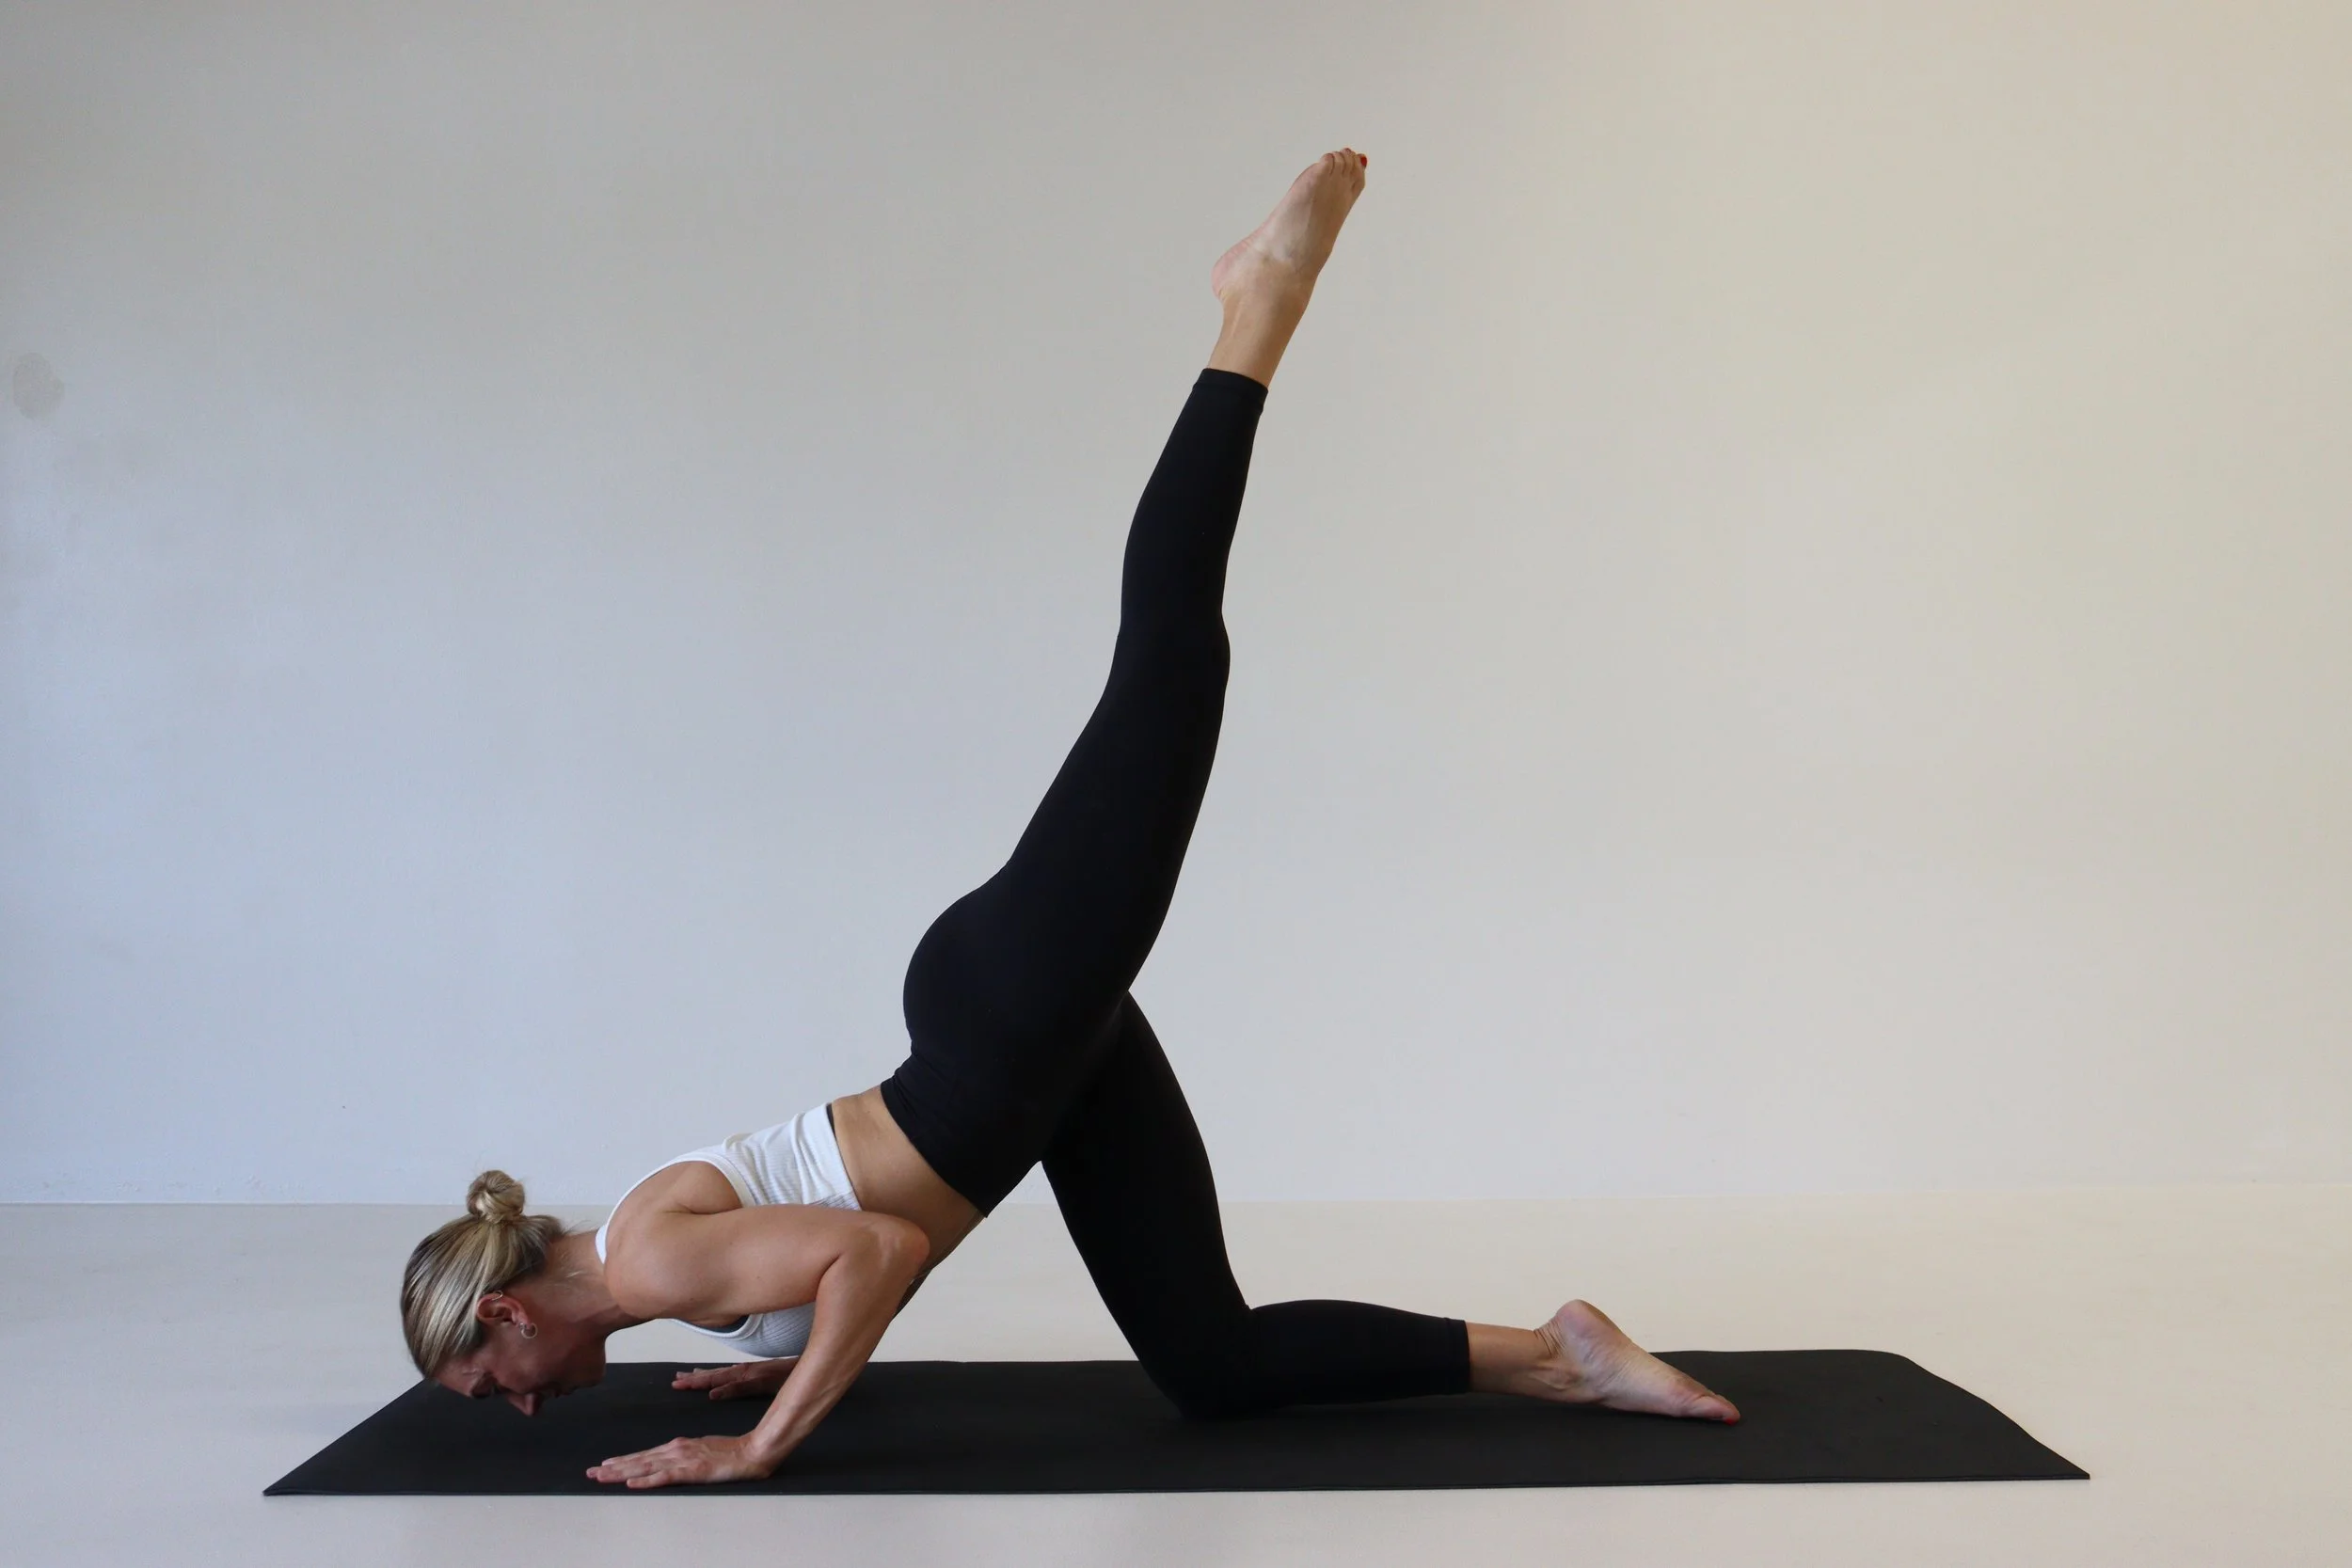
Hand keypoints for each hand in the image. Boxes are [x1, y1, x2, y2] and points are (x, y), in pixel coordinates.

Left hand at [587, 1433, 777, 1488]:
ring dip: (621, 1472)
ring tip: (602, 1476)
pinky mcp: (691, 1471)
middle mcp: (676, 1450)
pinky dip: (645, 1480)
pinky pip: (663, 1477)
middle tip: (591, 1473)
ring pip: (645, 1466)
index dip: (622, 1461)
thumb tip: (669, 1462)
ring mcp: (682, 1460)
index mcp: (678, 1446)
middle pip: (638, 1460)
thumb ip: (685, 1455)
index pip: (644, 1455)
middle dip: (613, 1467)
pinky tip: (631, 1483)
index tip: (604, 1465)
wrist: (752, 1451)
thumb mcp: (703, 1450)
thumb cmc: (731, 1453)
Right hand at [672, 1358, 798, 1400]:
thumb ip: (739, 1388)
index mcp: (742, 1374)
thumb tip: (713, 1394)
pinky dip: (717, 1373)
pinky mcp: (754, 1371)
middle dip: (694, 1379)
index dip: (696, 1383)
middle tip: (675, 1381)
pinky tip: (713, 1376)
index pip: (713, 1379)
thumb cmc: (787, 1378)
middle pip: (714, 1374)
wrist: (805, 1366)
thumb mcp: (763, 1385)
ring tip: (686, 1376)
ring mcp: (748, 1370)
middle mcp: (743, 1370)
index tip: (677, 1386)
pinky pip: (728, 1371)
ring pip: (720, 1372)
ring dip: (703, 1374)